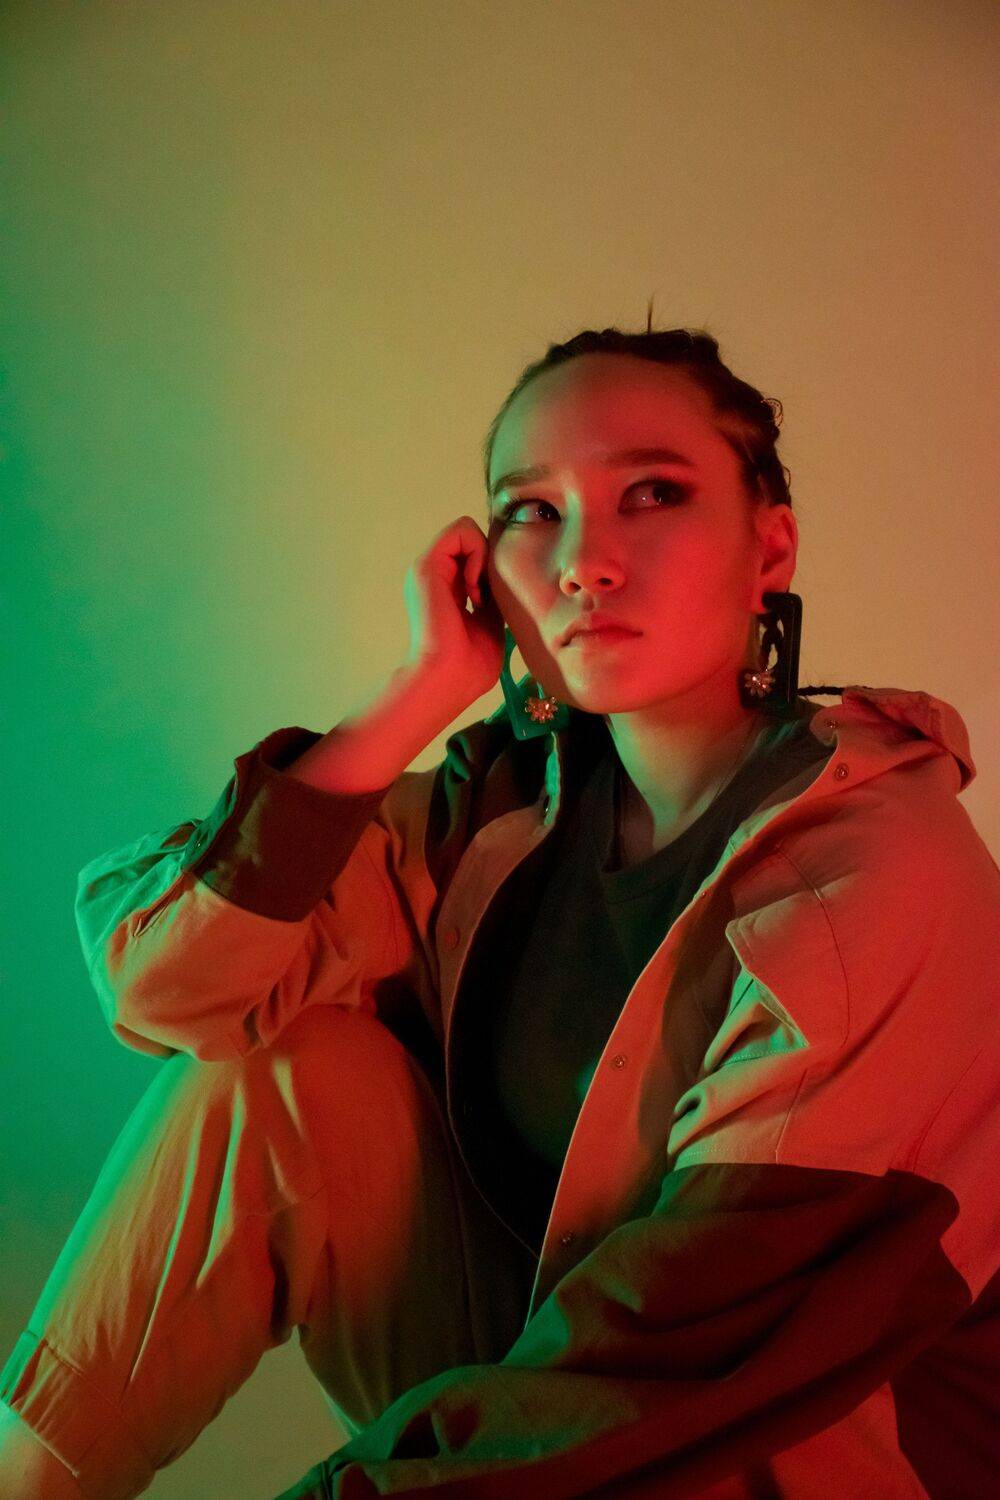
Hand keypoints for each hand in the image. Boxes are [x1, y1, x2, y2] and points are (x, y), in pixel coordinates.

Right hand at [402, 514, 506, 712]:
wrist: (447, 680)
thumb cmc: (468, 668)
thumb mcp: (489, 625)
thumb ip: (493, 600)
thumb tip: (504, 582)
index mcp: (446, 590)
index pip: (475, 557)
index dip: (493, 567)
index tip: (493, 600)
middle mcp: (434, 576)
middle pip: (472, 540)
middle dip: (489, 560)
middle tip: (487, 596)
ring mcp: (428, 569)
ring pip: (466, 530)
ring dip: (483, 556)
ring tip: (479, 593)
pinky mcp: (426, 565)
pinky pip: (460, 531)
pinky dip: (478, 552)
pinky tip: (476, 586)